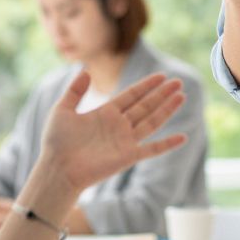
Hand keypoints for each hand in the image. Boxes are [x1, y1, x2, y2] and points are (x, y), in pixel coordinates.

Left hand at [39, 72, 187, 194]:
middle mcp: (118, 125)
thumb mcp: (62, 110)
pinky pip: (152, 149)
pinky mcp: (128, 156)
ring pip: (152, 122)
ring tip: (182, 96)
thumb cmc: (56, 142)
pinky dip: (167, 144)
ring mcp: (125, 141)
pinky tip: (182, 137)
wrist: (57, 169)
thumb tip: (86, 71)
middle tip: (178, 82)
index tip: (161, 76)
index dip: (147, 86)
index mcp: (105, 113)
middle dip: (162, 94)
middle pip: (146, 106)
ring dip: (167, 110)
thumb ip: (74, 91)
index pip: (132, 95)